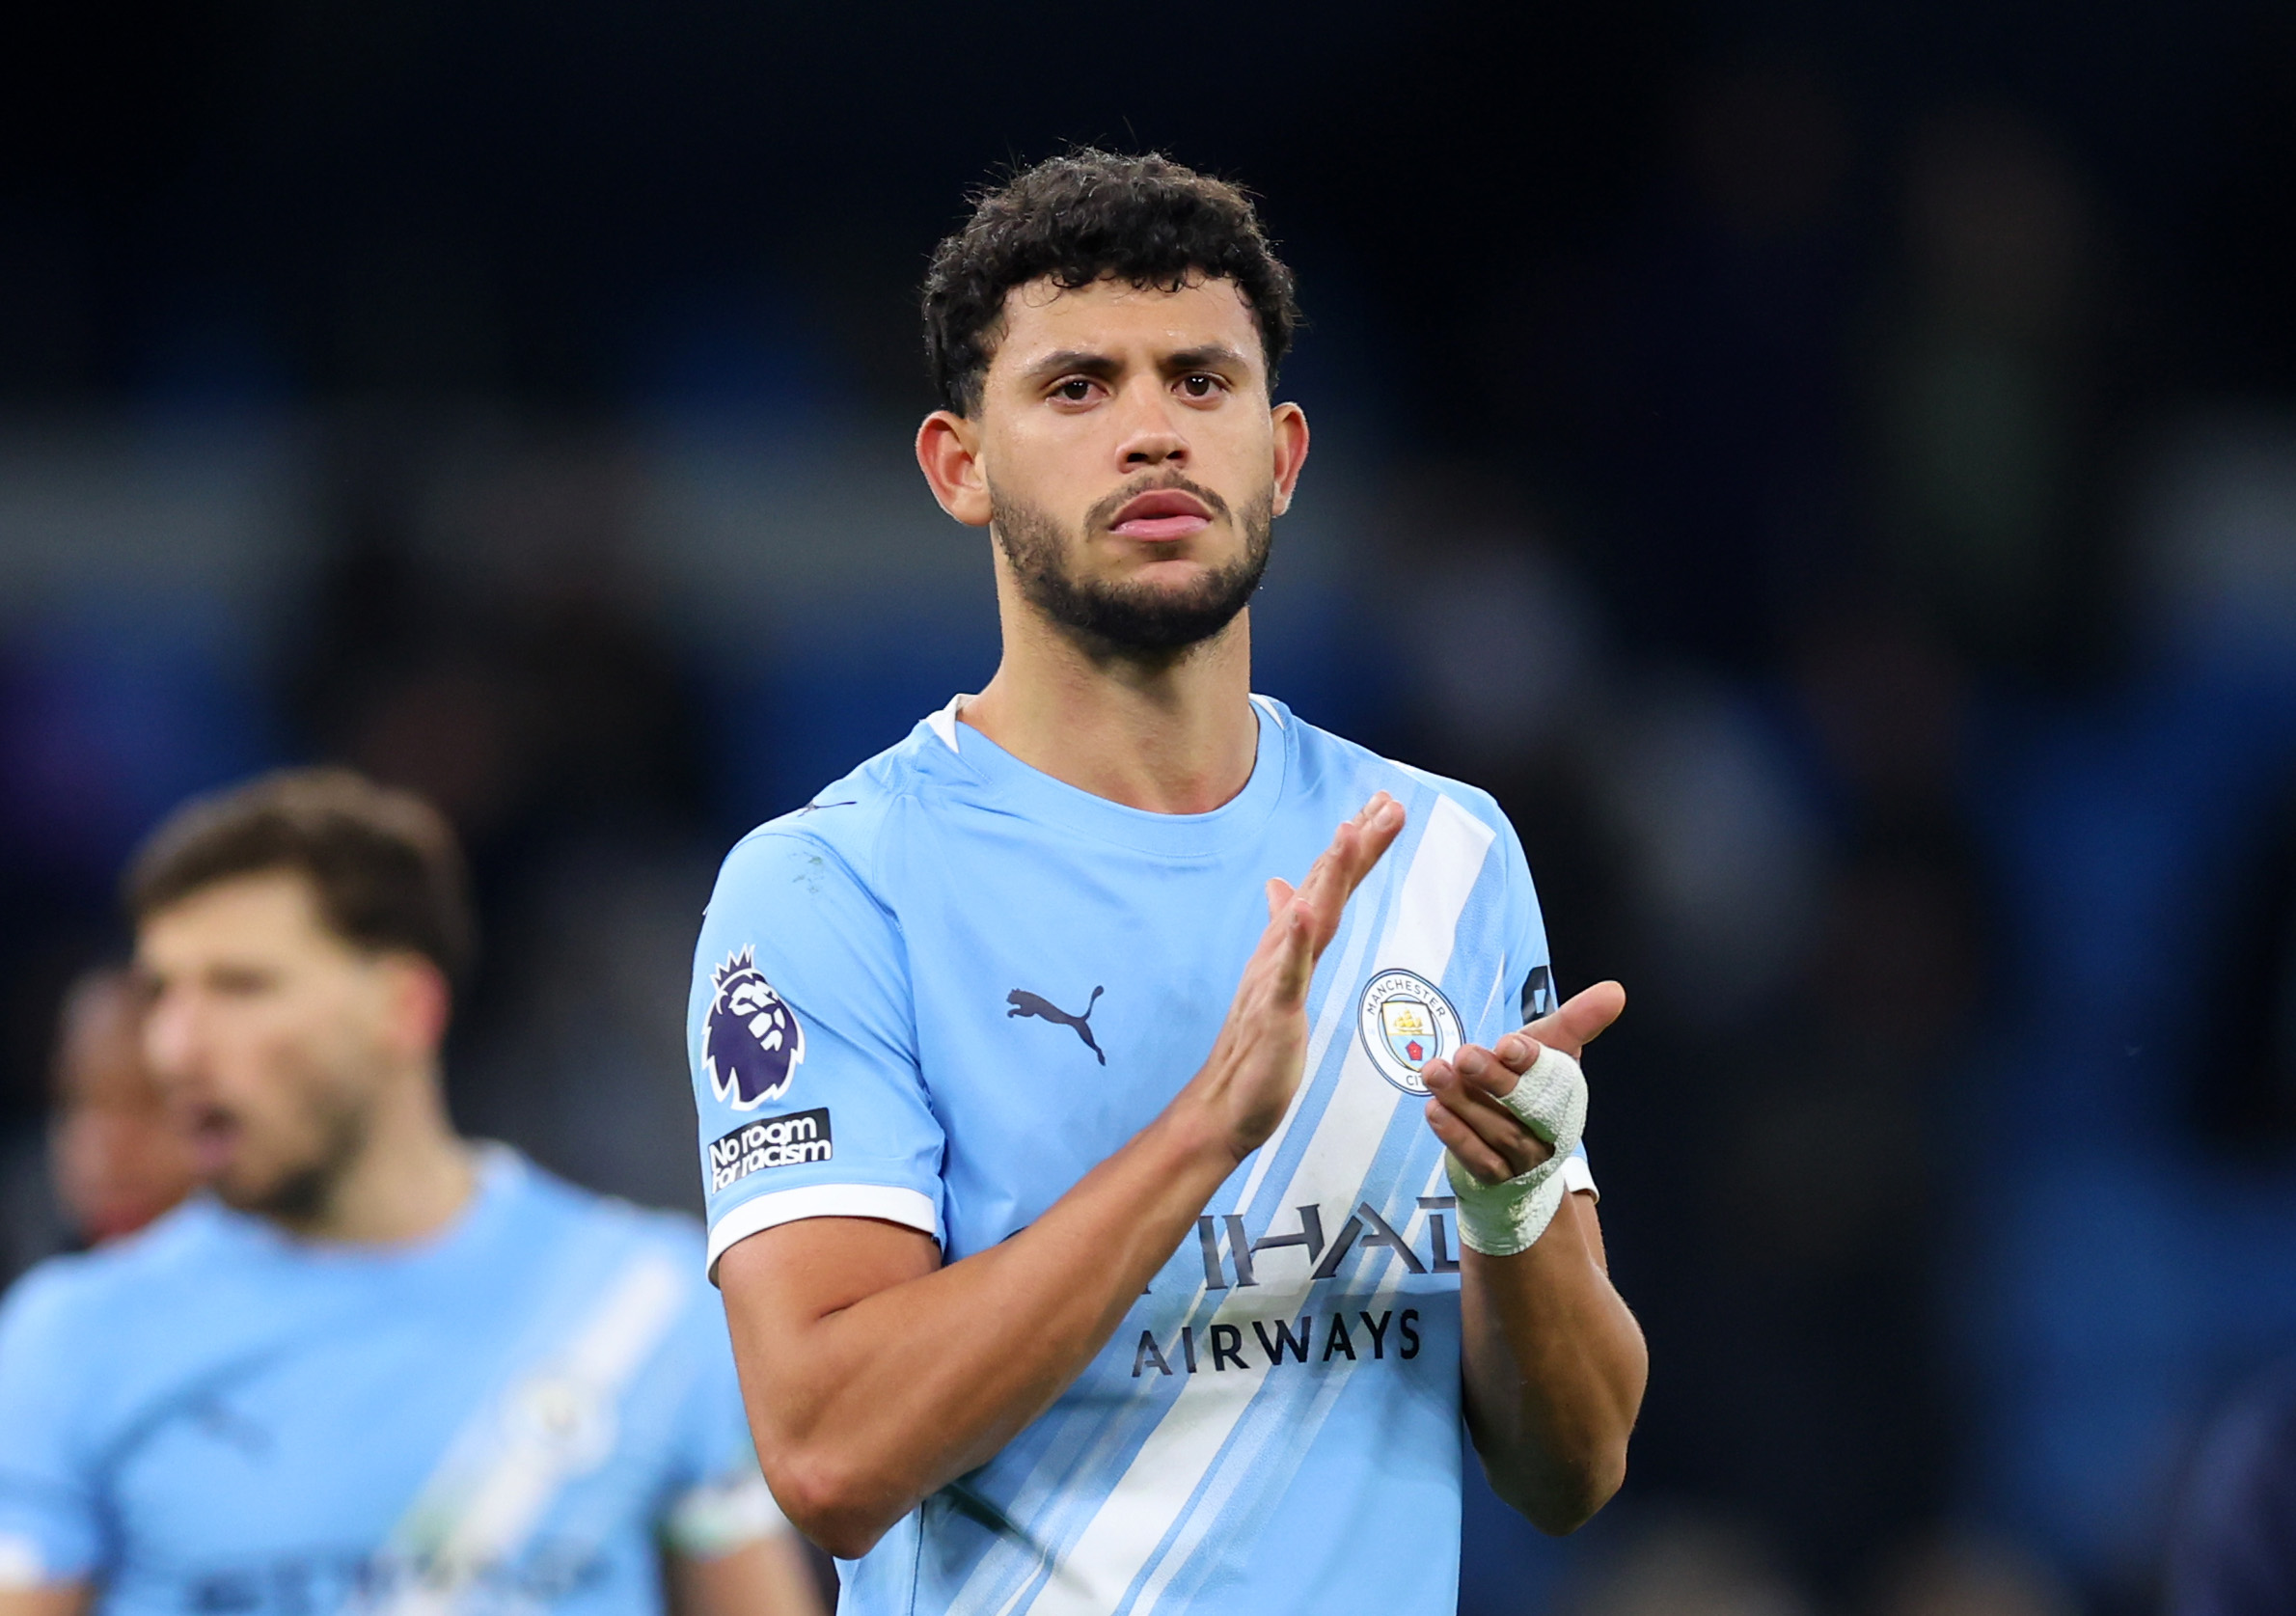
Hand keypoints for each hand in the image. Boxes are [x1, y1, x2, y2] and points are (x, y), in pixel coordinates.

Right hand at [1193, 793, 1406, 1162]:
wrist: (1225, 1103)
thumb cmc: (1256, 1047)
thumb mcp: (1279, 980)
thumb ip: (1287, 932)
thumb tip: (1283, 886)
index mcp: (1290, 945)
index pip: (1329, 885)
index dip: (1356, 846)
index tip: (1383, 806)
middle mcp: (1282, 951)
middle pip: (1325, 888)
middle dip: (1357, 845)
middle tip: (1388, 802)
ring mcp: (1276, 978)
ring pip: (1309, 918)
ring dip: (1329, 874)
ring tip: (1349, 833)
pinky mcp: (1274, 1010)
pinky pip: (1288, 970)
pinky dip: (1296, 936)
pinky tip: (1305, 908)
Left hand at [1421, 981, 1624, 1184]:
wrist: (1516, 1155)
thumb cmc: (1530, 1090)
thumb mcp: (1548, 1050)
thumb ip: (1574, 1021)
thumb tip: (1615, 990)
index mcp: (1566, 1092)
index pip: (1555, 1077)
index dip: (1531, 1059)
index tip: (1506, 1044)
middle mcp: (1550, 1127)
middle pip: (1526, 1107)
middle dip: (1495, 1080)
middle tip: (1464, 1056)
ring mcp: (1524, 1157)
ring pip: (1497, 1132)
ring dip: (1463, 1102)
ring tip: (1435, 1073)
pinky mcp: (1497, 1176)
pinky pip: (1479, 1159)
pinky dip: (1456, 1135)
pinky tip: (1435, 1109)